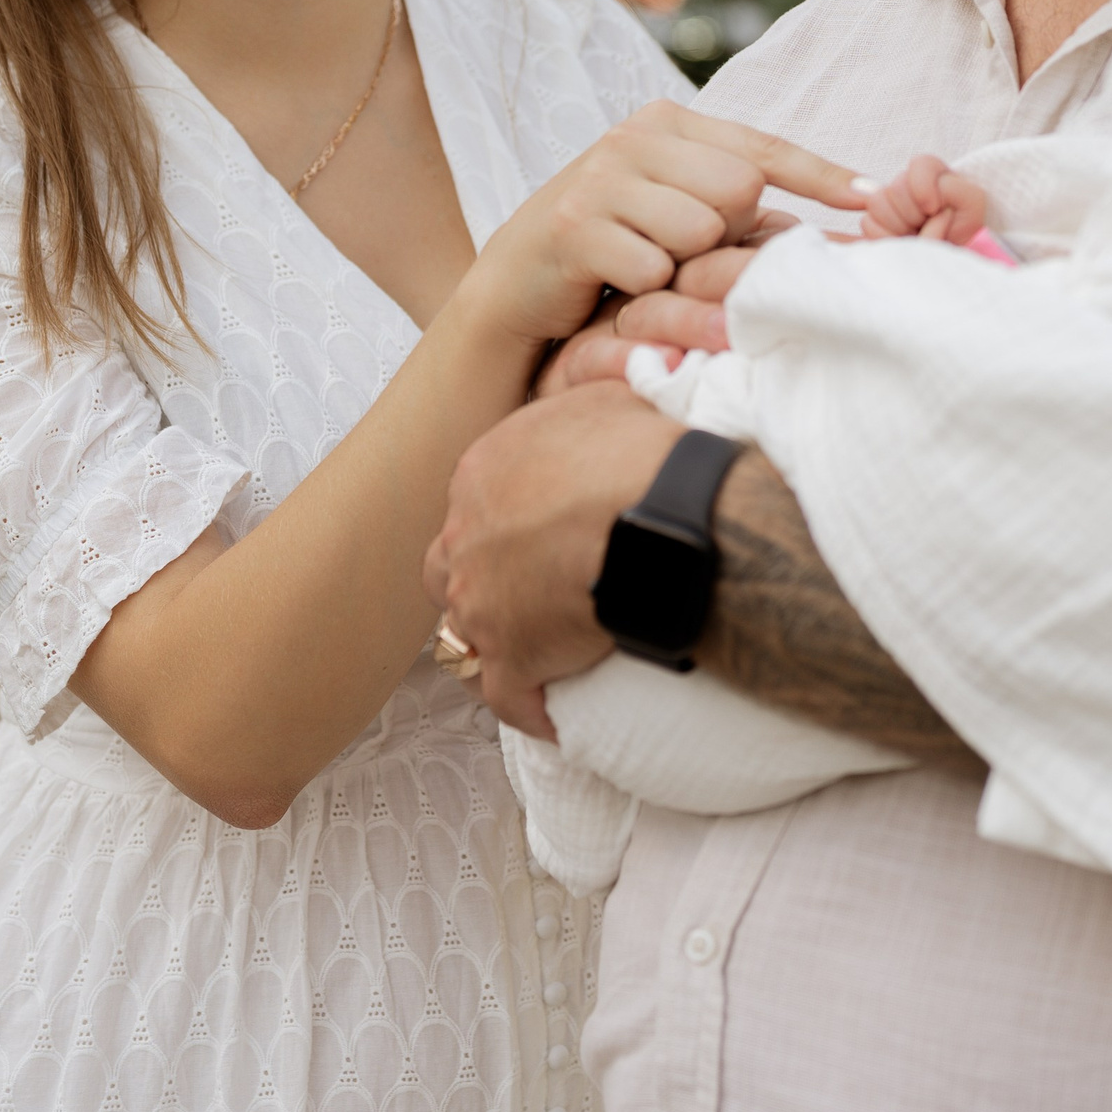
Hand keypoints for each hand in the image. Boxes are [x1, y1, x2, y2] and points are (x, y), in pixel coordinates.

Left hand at [424, 384, 680, 735]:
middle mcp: (465, 537)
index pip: (473, 503)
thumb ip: (585, 403)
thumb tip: (606, 396)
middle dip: (478, 580)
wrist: (661, 512)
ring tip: (530, 655)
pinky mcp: (512, 658)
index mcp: (482, 471)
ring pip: (462, 637)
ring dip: (490, 645)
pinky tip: (554, 716)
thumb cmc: (641, 450)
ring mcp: (481, 604)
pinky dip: (529, 708)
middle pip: (450, 567)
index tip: (532, 534)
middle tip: (522, 591)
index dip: (501, 521)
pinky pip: (508, 698)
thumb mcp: (607, 395)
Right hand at [456, 106, 852, 358]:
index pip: (763, 147)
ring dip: (686, 266)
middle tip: (685, 256)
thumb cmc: (612, 251)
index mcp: (667, 124)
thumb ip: (731, 199)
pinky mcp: (576, 225)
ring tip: (650, 270)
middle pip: (741, 190)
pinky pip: (655, 269)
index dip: (821, 175)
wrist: (515, 286)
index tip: (875, 196)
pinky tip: (618, 286)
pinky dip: (648, 291)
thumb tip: (831, 217)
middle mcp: (636, 137)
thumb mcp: (672, 209)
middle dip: (729, 235)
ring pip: (702, 229)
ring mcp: (602, 177)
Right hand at [857, 154, 990, 247]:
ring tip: (916, 235)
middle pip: (895, 187)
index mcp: (930, 171)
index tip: (934, 209)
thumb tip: (922, 200)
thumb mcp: (971, 202)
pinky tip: (902, 242)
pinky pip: (868, 223)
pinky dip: (887, 237)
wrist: (953, 256)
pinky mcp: (874, 221)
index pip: (920, 165)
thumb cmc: (962, 227)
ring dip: (901, 227)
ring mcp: (887, 202)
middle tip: (926, 225)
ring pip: (877, 204)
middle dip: (914, 214)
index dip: (923, 189)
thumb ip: (951, 189)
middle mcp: (906, 182)